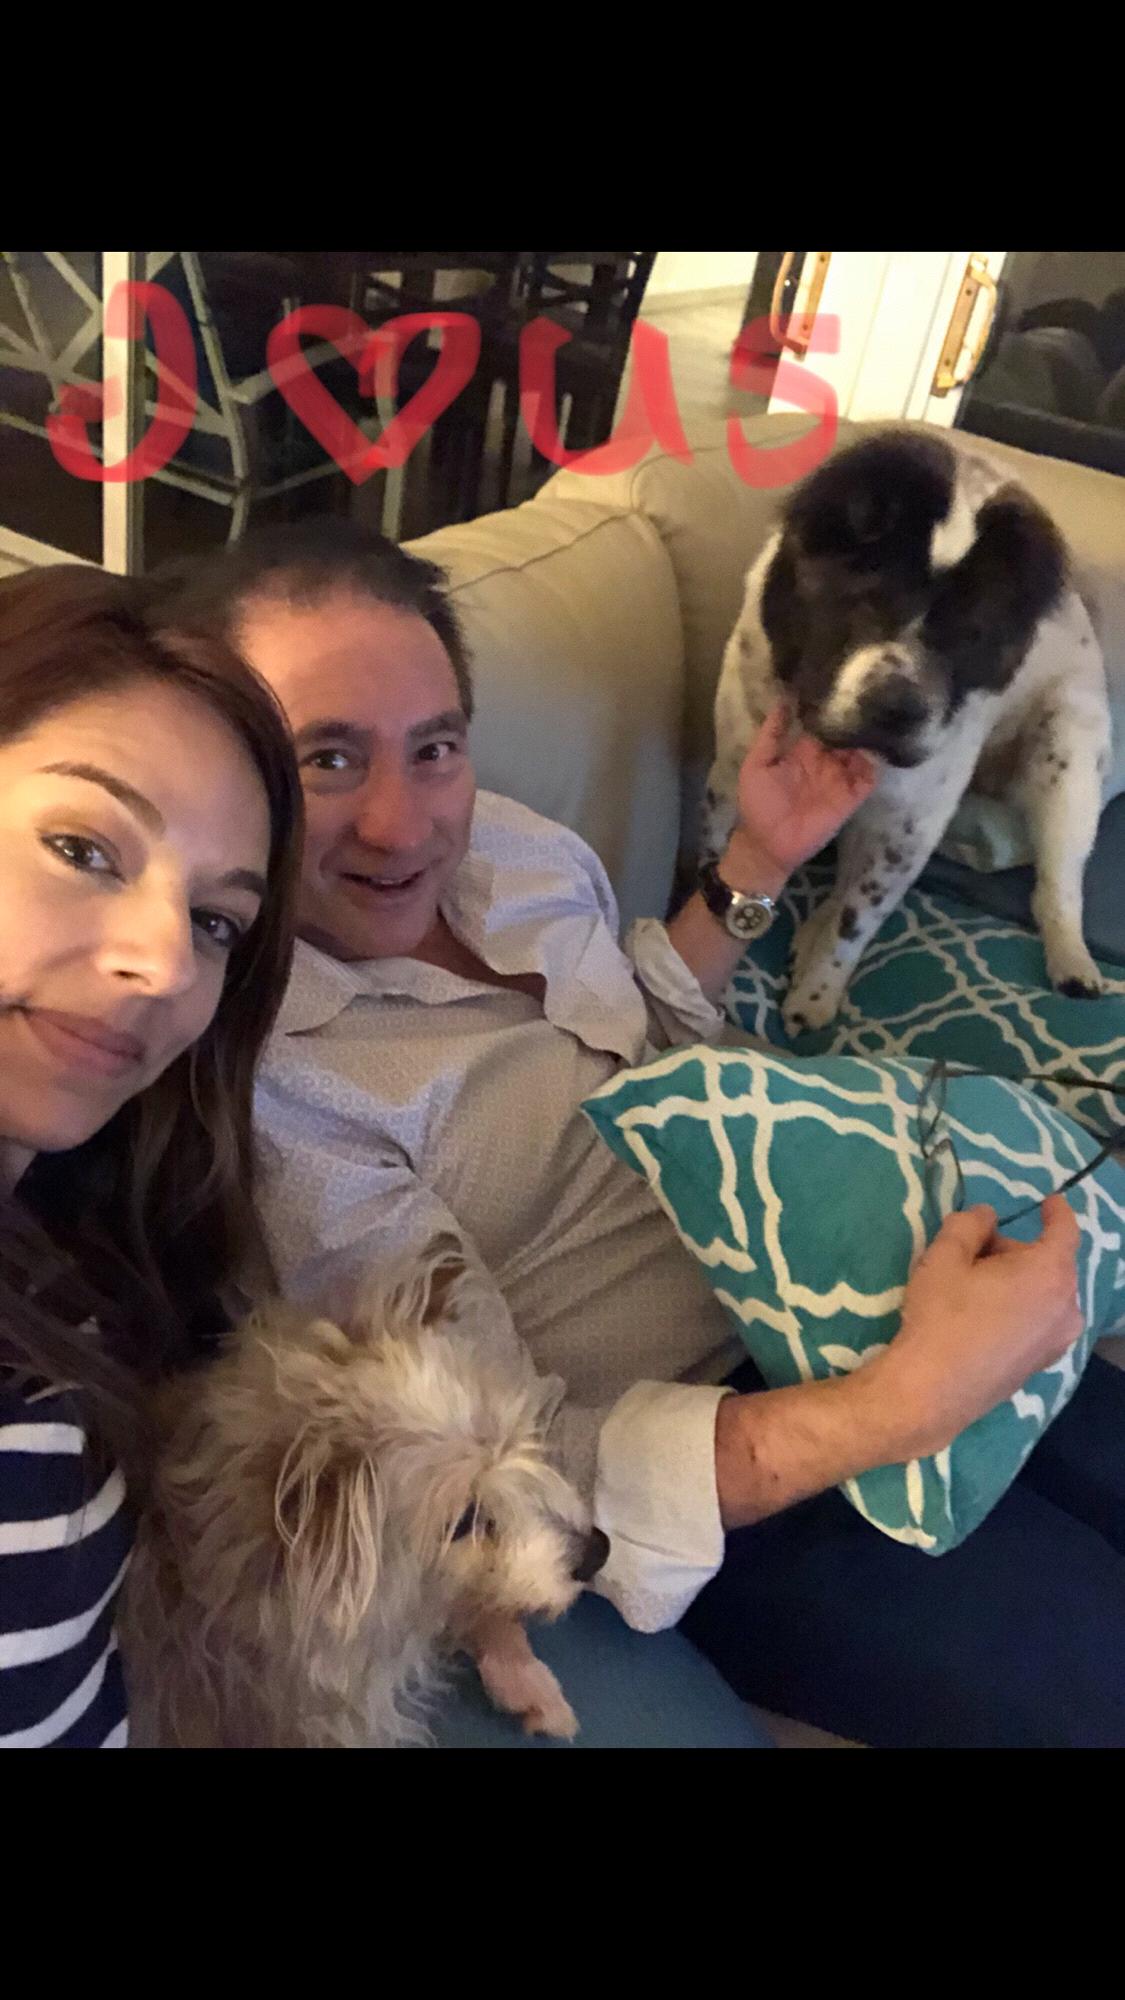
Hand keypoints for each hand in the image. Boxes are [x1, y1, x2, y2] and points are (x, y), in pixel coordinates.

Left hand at [724, 699, 876, 894]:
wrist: (768, 844)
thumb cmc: (758, 804)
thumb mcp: (757, 764)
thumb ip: (771, 734)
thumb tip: (783, 700)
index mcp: (804, 750)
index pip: (824, 722)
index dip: (831, 707)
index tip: (841, 684)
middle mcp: (826, 760)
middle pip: (846, 733)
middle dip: (855, 718)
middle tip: (867, 693)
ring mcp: (840, 778)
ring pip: (861, 750)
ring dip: (867, 737)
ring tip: (875, 715)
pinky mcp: (851, 797)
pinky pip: (868, 777)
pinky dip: (874, 763)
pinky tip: (875, 747)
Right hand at [868, 1196, 1083, 1458]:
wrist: (932, 1391)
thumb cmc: (941, 1317)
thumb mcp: (944, 1256)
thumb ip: (969, 1225)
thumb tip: (986, 1216)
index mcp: (1049, 1273)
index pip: (1064, 1230)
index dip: (1056, 1211)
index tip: (1047, 1201)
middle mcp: (1065, 1307)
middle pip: (1048, 1262)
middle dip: (1014, 1250)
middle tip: (972, 1251)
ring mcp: (1057, 1340)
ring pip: (1043, 1293)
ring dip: (1016, 1280)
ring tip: (973, 1287)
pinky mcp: (1041, 1363)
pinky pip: (1038, 1320)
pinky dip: (1020, 1307)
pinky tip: (983, 1317)